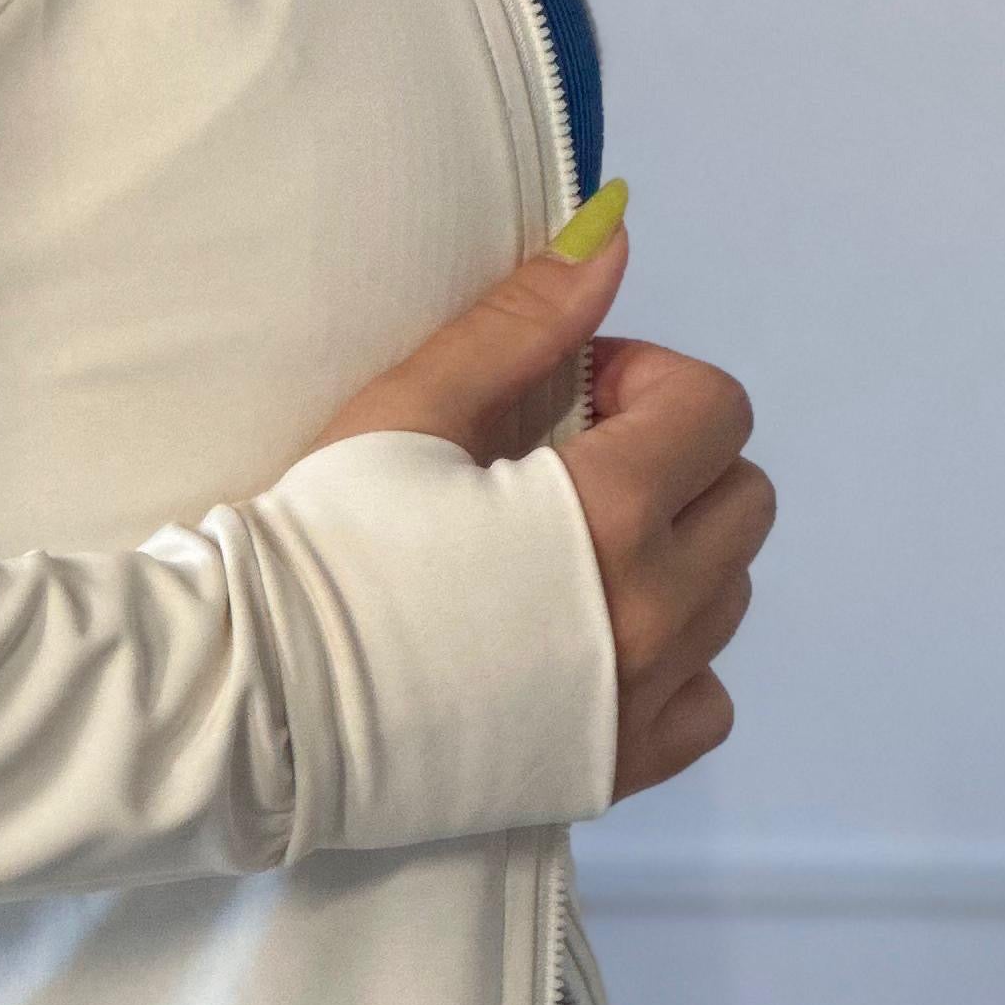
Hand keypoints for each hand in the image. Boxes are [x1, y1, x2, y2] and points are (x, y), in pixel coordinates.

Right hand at [300, 204, 774, 805]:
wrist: (260, 703)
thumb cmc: (325, 542)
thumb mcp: (412, 408)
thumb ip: (525, 322)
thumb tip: (614, 236)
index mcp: (611, 511)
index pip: (717, 410)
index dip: (646, 381)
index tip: (572, 398)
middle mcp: (653, 611)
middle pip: (744, 500)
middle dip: (676, 461)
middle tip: (571, 468)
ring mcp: (642, 698)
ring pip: (730, 596)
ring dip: (677, 555)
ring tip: (570, 556)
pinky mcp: (621, 768)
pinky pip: (708, 698)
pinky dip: (674, 661)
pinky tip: (590, 642)